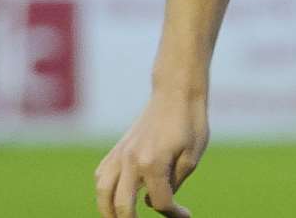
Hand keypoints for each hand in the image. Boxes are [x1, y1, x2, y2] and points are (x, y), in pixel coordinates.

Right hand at [94, 90, 207, 217]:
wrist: (177, 91)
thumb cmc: (190, 121)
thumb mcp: (193, 155)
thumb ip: (175, 183)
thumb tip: (153, 203)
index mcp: (154, 163)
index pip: (160, 202)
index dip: (174, 214)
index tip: (186, 216)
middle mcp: (131, 161)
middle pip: (122, 206)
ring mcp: (121, 154)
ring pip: (103, 191)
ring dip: (109, 209)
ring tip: (121, 217)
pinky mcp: (118, 148)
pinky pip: (103, 174)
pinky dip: (106, 189)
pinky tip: (117, 193)